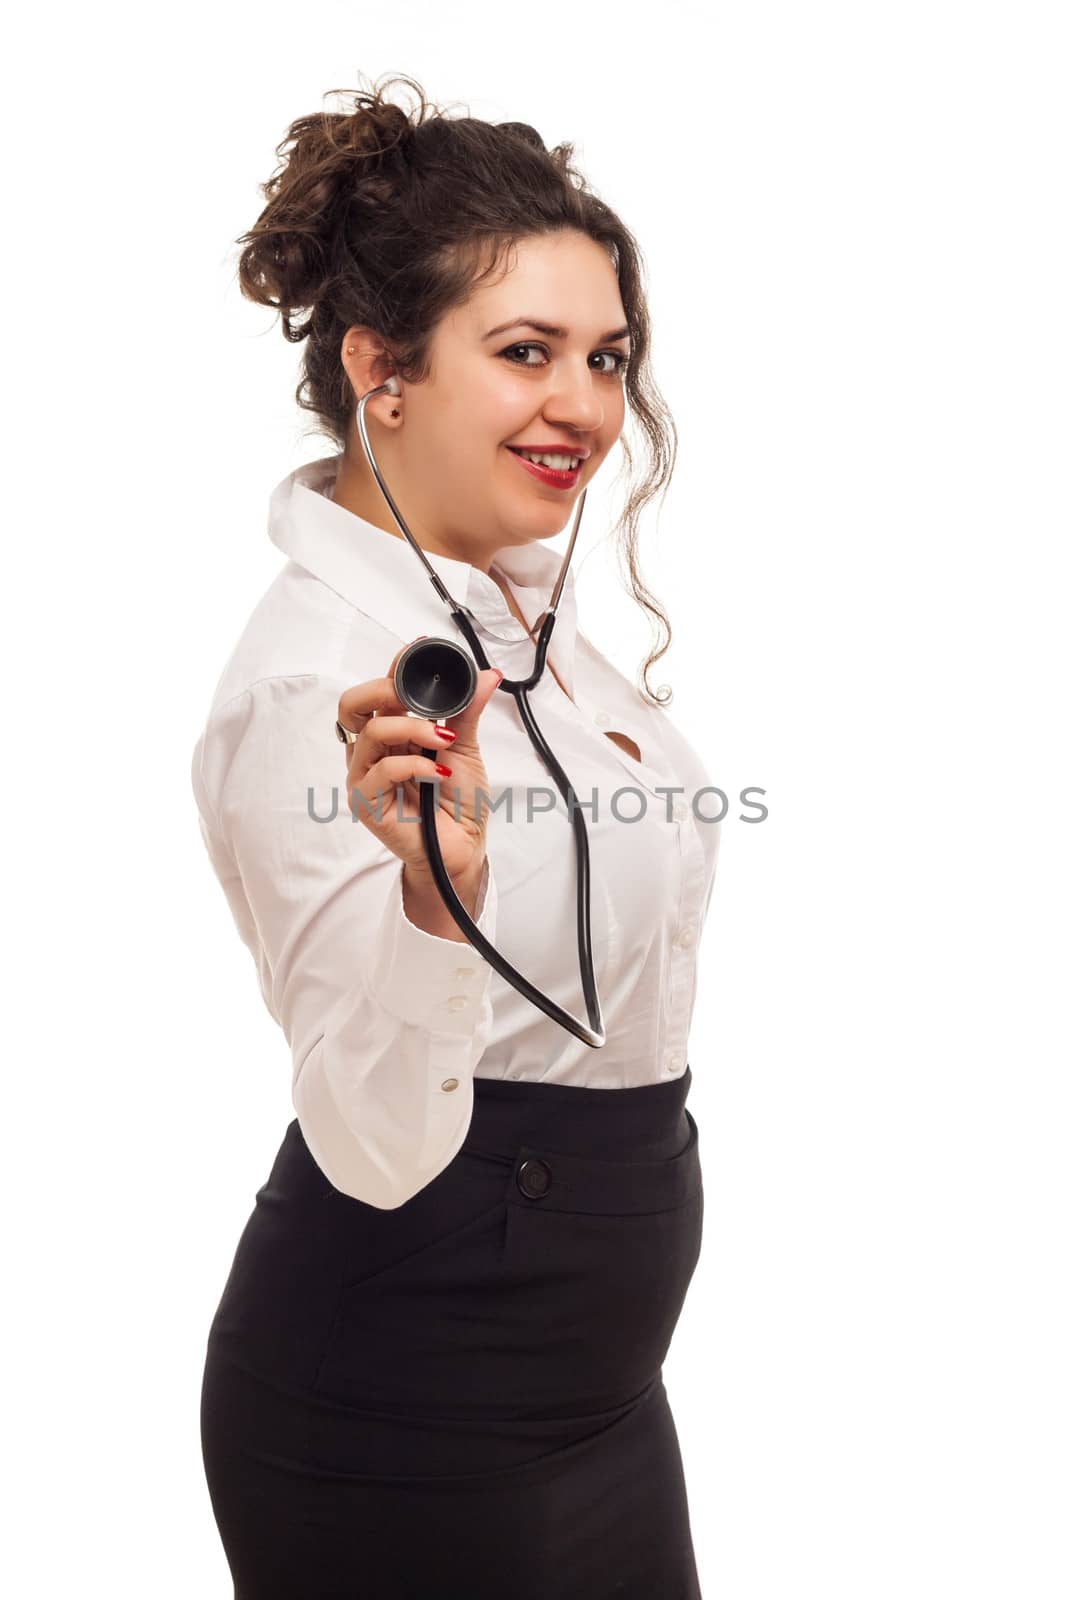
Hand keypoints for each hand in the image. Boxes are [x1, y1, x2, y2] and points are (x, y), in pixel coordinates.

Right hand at [337, 641, 502, 892]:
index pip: (379, 692)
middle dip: (384, 689)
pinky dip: (414, 764)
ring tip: (444, 741)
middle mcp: (371, 752)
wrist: (463, 848)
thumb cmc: (458, 804)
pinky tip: (437, 772)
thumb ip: (466, 711)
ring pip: (371, 732)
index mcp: (390, 734)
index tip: (418, 648)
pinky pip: (382, 770)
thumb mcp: (464, 748)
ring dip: (413, 729)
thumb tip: (486, 675)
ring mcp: (364, 777)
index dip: (393, 667)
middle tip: (416, 697)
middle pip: (351, 705)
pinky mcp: (365, 803)